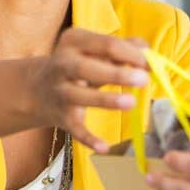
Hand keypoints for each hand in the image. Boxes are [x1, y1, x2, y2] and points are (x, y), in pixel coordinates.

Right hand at [31, 28, 151, 152]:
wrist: (37, 88)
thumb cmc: (79, 66)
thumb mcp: (94, 51)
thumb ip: (123, 48)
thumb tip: (149, 53)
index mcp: (74, 42)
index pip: (107, 44)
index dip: (132, 55)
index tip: (152, 65)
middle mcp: (62, 64)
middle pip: (88, 67)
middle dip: (117, 74)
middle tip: (143, 79)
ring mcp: (60, 91)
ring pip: (81, 96)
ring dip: (105, 100)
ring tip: (131, 103)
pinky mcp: (61, 117)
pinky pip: (75, 129)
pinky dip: (88, 138)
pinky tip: (104, 147)